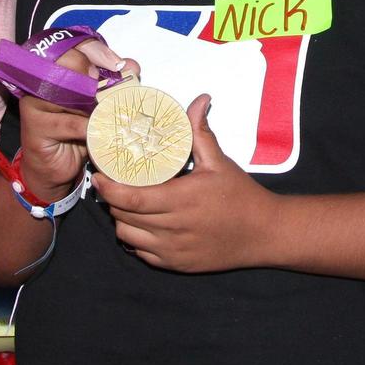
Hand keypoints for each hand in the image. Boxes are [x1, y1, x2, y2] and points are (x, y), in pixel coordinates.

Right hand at [19, 40, 138, 203]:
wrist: (55, 168)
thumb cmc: (78, 132)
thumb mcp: (97, 105)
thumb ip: (112, 83)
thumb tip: (132, 65)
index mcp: (56, 67)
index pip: (76, 45)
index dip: (98, 51)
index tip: (120, 65)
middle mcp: (41, 79)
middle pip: (68, 61)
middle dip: (94, 72)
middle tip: (109, 88)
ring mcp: (35, 100)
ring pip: (68, 91)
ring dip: (94, 103)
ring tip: (109, 113)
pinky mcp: (35, 124)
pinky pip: (68, 122)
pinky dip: (89, 128)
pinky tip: (100, 133)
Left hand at [91, 95, 276, 272]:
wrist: (265, 234)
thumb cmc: (241, 196)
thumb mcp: (220, 162)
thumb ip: (200, 132)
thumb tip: (199, 100)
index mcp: (181, 201)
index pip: (130, 198)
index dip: (108, 188)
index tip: (99, 174)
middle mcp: (173, 229)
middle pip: (123, 217)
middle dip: (111, 200)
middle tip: (109, 183)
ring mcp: (173, 251)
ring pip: (128, 237)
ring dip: (121, 220)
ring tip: (125, 202)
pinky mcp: (177, 265)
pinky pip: (142, 254)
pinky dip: (135, 238)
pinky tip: (140, 224)